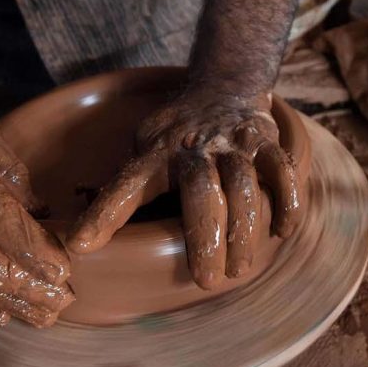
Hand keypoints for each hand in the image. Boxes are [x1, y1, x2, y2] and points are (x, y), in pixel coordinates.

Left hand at [67, 90, 300, 287]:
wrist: (224, 85)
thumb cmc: (178, 132)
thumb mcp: (146, 145)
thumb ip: (134, 181)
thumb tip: (99, 226)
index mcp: (156, 153)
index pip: (125, 186)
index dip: (102, 216)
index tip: (81, 245)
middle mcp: (196, 148)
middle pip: (201, 194)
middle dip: (205, 240)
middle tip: (207, 281)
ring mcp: (234, 143)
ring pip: (244, 188)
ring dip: (244, 232)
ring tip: (239, 269)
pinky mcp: (265, 141)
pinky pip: (281, 171)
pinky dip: (286, 202)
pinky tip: (281, 232)